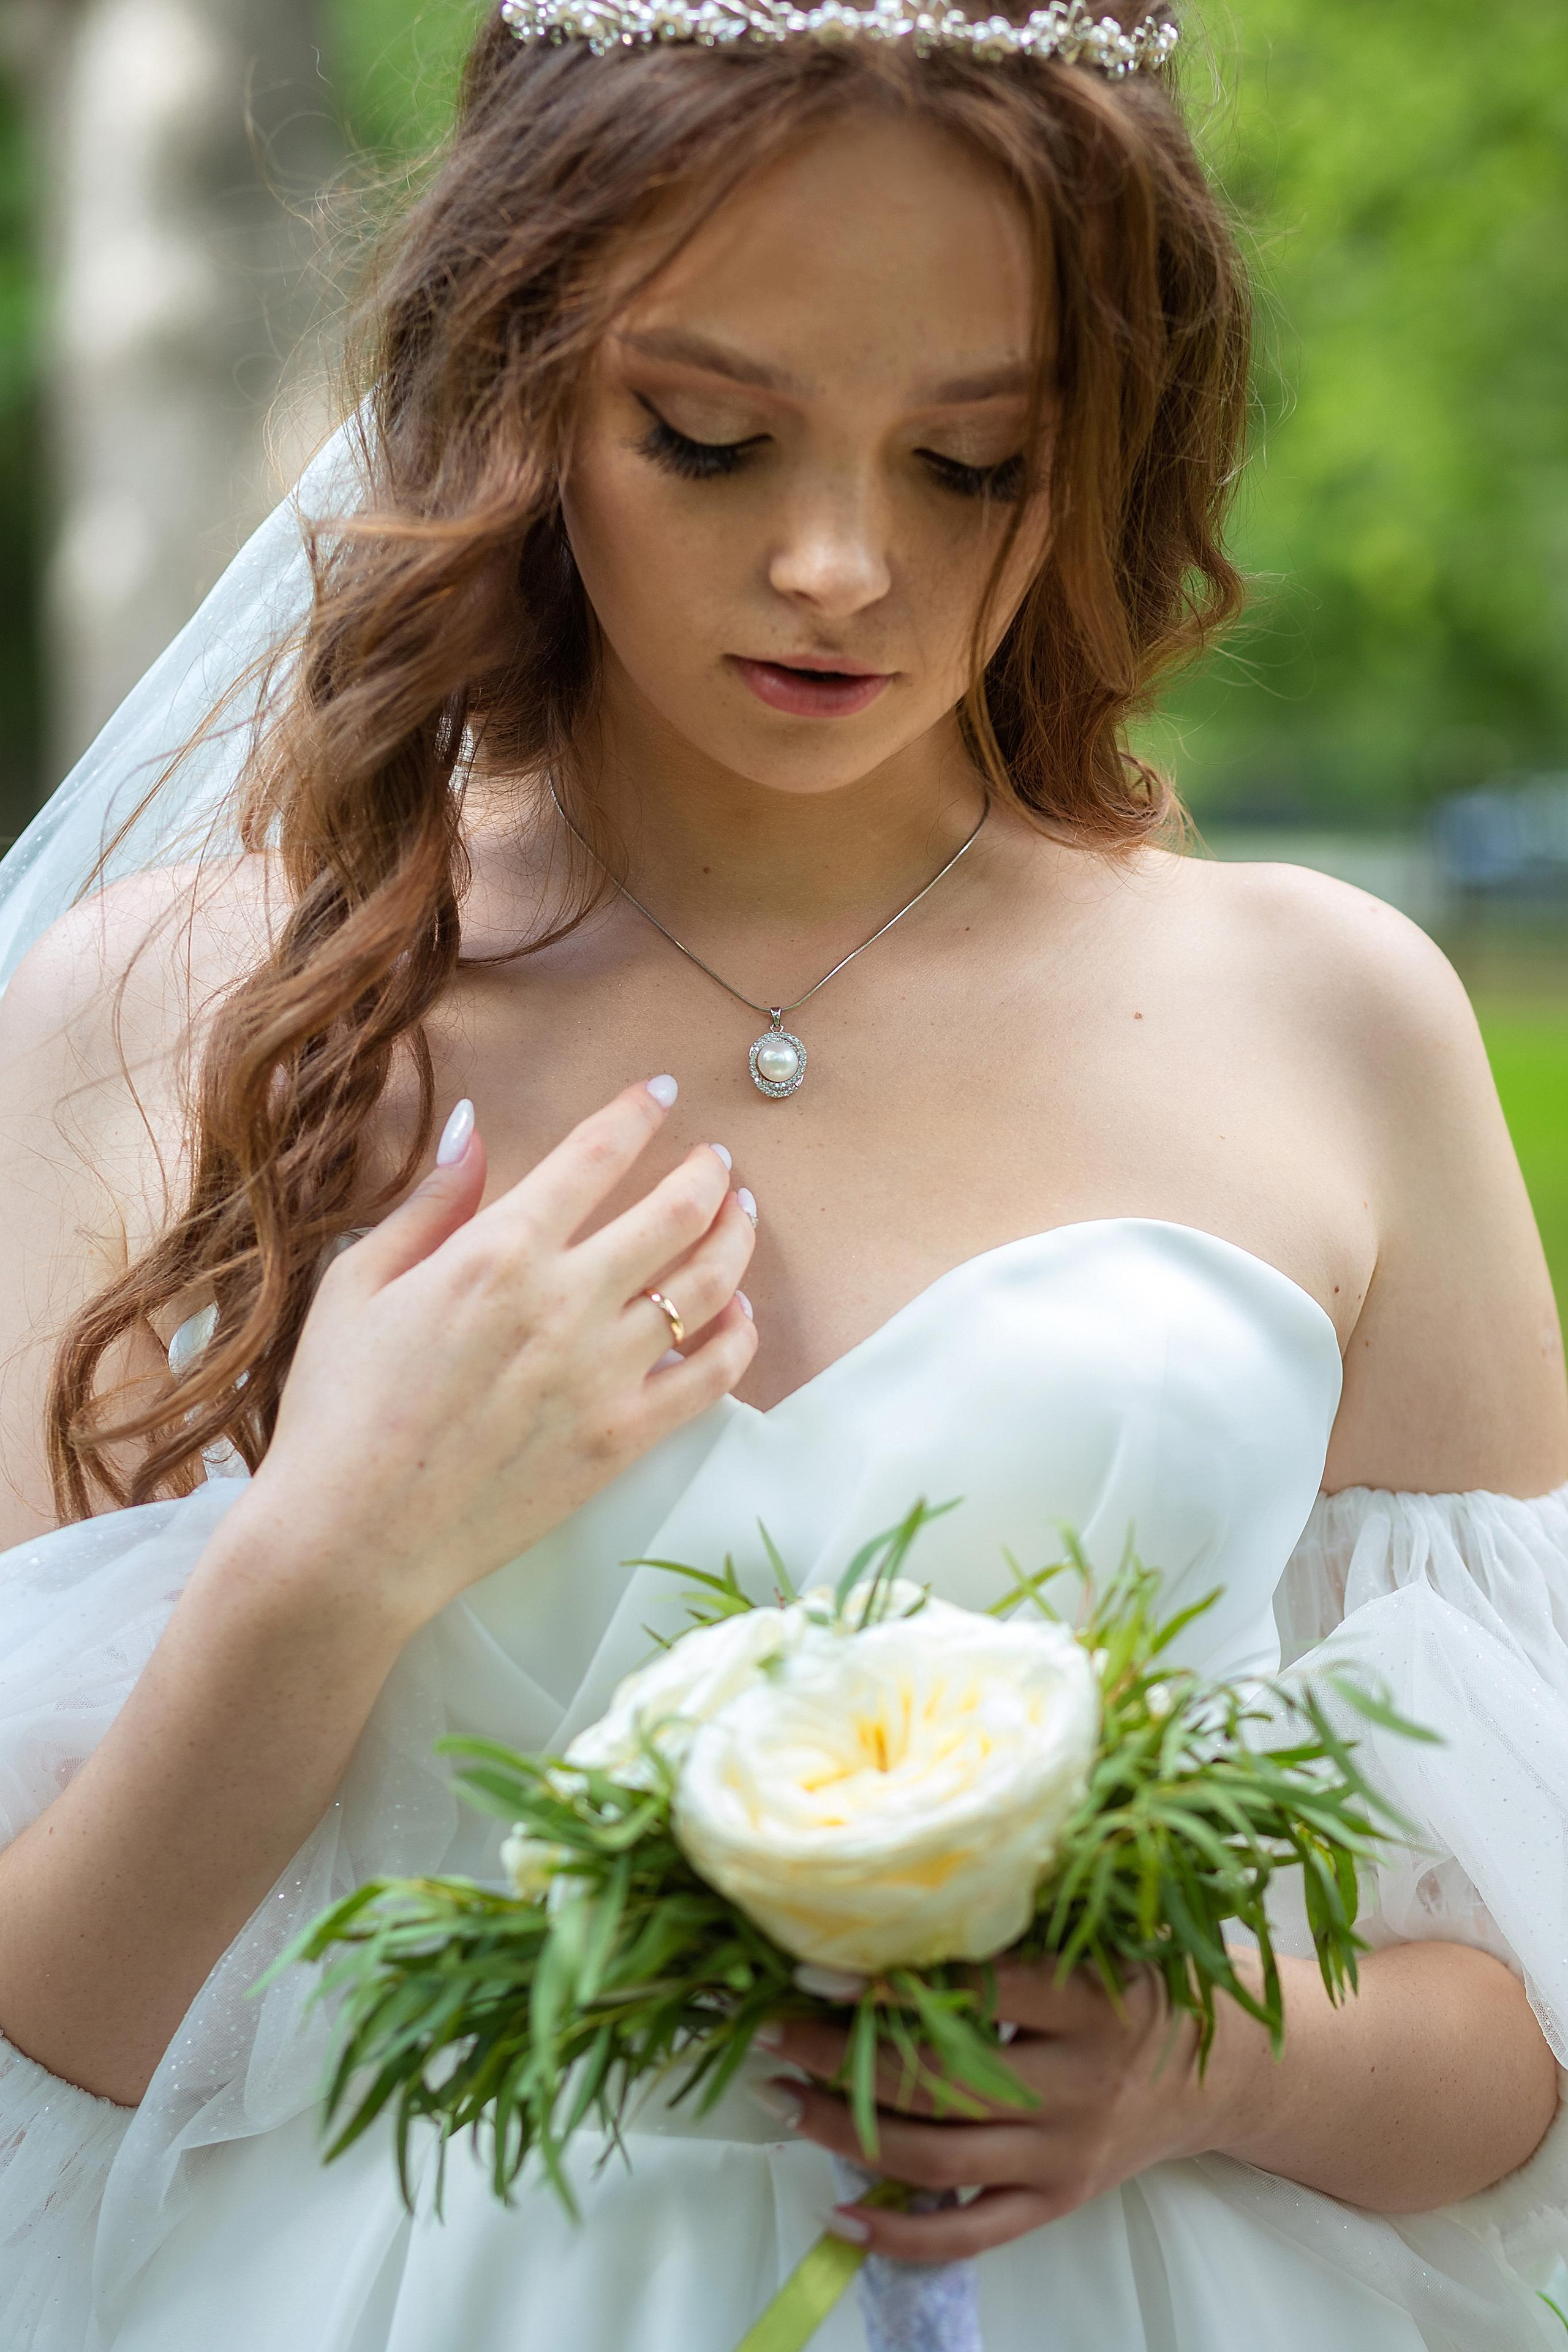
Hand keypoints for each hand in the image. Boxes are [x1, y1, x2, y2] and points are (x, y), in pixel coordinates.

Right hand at [215, 1077, 757, 1637]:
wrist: (350, 1539)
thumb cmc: (338, 1411)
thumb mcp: (358, 1285)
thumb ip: (430, 1203)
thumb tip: (472, 1126)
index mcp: (498, 1253)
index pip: (594, 1155)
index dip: (635, 1113)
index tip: (659, 1092)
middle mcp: (564, 1303)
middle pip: (674, 1212)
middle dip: (705, 1172)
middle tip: (717, 1160)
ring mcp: (602, 1375)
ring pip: (707, 1286)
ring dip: (735, 1239)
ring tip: (741, 1217)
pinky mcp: (622, 1441)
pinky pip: (710, 1378)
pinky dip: (737, 1337)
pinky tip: (739, 1314)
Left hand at [757, 1961, 1218, 2261]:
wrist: (1214, 2069)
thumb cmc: (1133, 1983)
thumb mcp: (1093, 1939)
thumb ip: (1014, 1922)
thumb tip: (894, 1895)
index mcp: (1088, 2002)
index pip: (979, 1993)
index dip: (891, 1985)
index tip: (813, 1968)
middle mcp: (1077, 2085)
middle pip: (939, 2082)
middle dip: (839, 2058)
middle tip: (770, 2029)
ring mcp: (1064, 2153)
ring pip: (936, 2157)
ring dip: (844, 2130)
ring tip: (781, 2096)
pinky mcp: (1055, 2201)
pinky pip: (969, 2234)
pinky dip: (898, 2233)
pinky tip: (837, 2212)